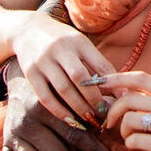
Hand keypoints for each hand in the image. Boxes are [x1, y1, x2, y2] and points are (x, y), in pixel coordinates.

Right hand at [0, 64, 116, 150]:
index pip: (76, 133)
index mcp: (50, 105)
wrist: (21, 79)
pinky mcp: (4, 145)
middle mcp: (31, 122)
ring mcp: (15, 135)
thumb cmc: (58, 88)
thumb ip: (94, 100)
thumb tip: (123, 108)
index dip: (95, 149)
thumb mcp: (73, 89)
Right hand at [12, 11, 116, 126]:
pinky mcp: (30, 73)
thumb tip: (119, 91)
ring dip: (79, 108)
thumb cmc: (63, 41)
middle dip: (94, 99)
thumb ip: (97, 64)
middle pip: (81, 77)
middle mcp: (60, 48)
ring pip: (64, 89)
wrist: (28, 30)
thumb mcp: (81, 45)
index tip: (122, 100)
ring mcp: (43, 60)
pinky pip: (45, 97)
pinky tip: (70, 119)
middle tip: (105, 114)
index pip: (99, 63)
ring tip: (90, 120)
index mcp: (78, 41)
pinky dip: (59, 110)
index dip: (112, 84)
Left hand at [99, 71, 150, 150]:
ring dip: (122, 131)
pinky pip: (135, 141)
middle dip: (112, 111)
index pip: (139, 77)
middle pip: (129, 99)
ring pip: (130, 120)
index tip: (98, 81)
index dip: (115, 78)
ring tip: (129, 137)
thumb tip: (122, 93)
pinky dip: (130, 144)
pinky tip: (138, 147)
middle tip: (109, 122)